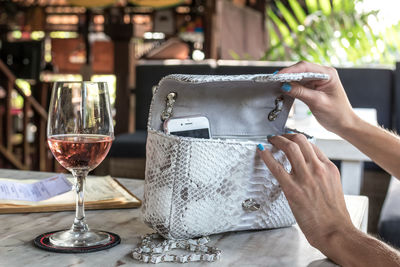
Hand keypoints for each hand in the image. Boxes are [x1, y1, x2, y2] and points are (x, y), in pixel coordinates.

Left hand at [258, 134, 355, 250]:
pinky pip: (276, 167)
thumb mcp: (333, 187)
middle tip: (278, 137)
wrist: (336, 232)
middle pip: (300, 140)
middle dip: (286, 135)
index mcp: (329, 168)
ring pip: (290, 148)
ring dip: (277, 140)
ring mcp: (305, 178)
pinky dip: (266, 156)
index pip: (312, 144)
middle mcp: (318, 169)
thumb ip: (322, 175)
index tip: (290, 139)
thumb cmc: (335, 215)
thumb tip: (309, 168)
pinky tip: (261, 150)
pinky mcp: (293, 189)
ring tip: (270, 140)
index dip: (297, 139)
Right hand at [279, 61, 357, 134]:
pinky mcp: (313, 87)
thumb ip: (301, 93)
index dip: (290, 70)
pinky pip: (299, 83)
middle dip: (287, 74)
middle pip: (301, 69)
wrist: (344, 124)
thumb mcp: (317, 102)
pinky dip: (291, 86)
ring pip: (298, 76)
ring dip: (288, 80)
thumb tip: (285, 86)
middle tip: (274, 80)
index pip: (305, 67)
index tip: (278, 76)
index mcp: (328, 74)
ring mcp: (317, 80)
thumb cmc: (337, 114)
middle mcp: (323, 74)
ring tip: (277, 84)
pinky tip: (284, 88)